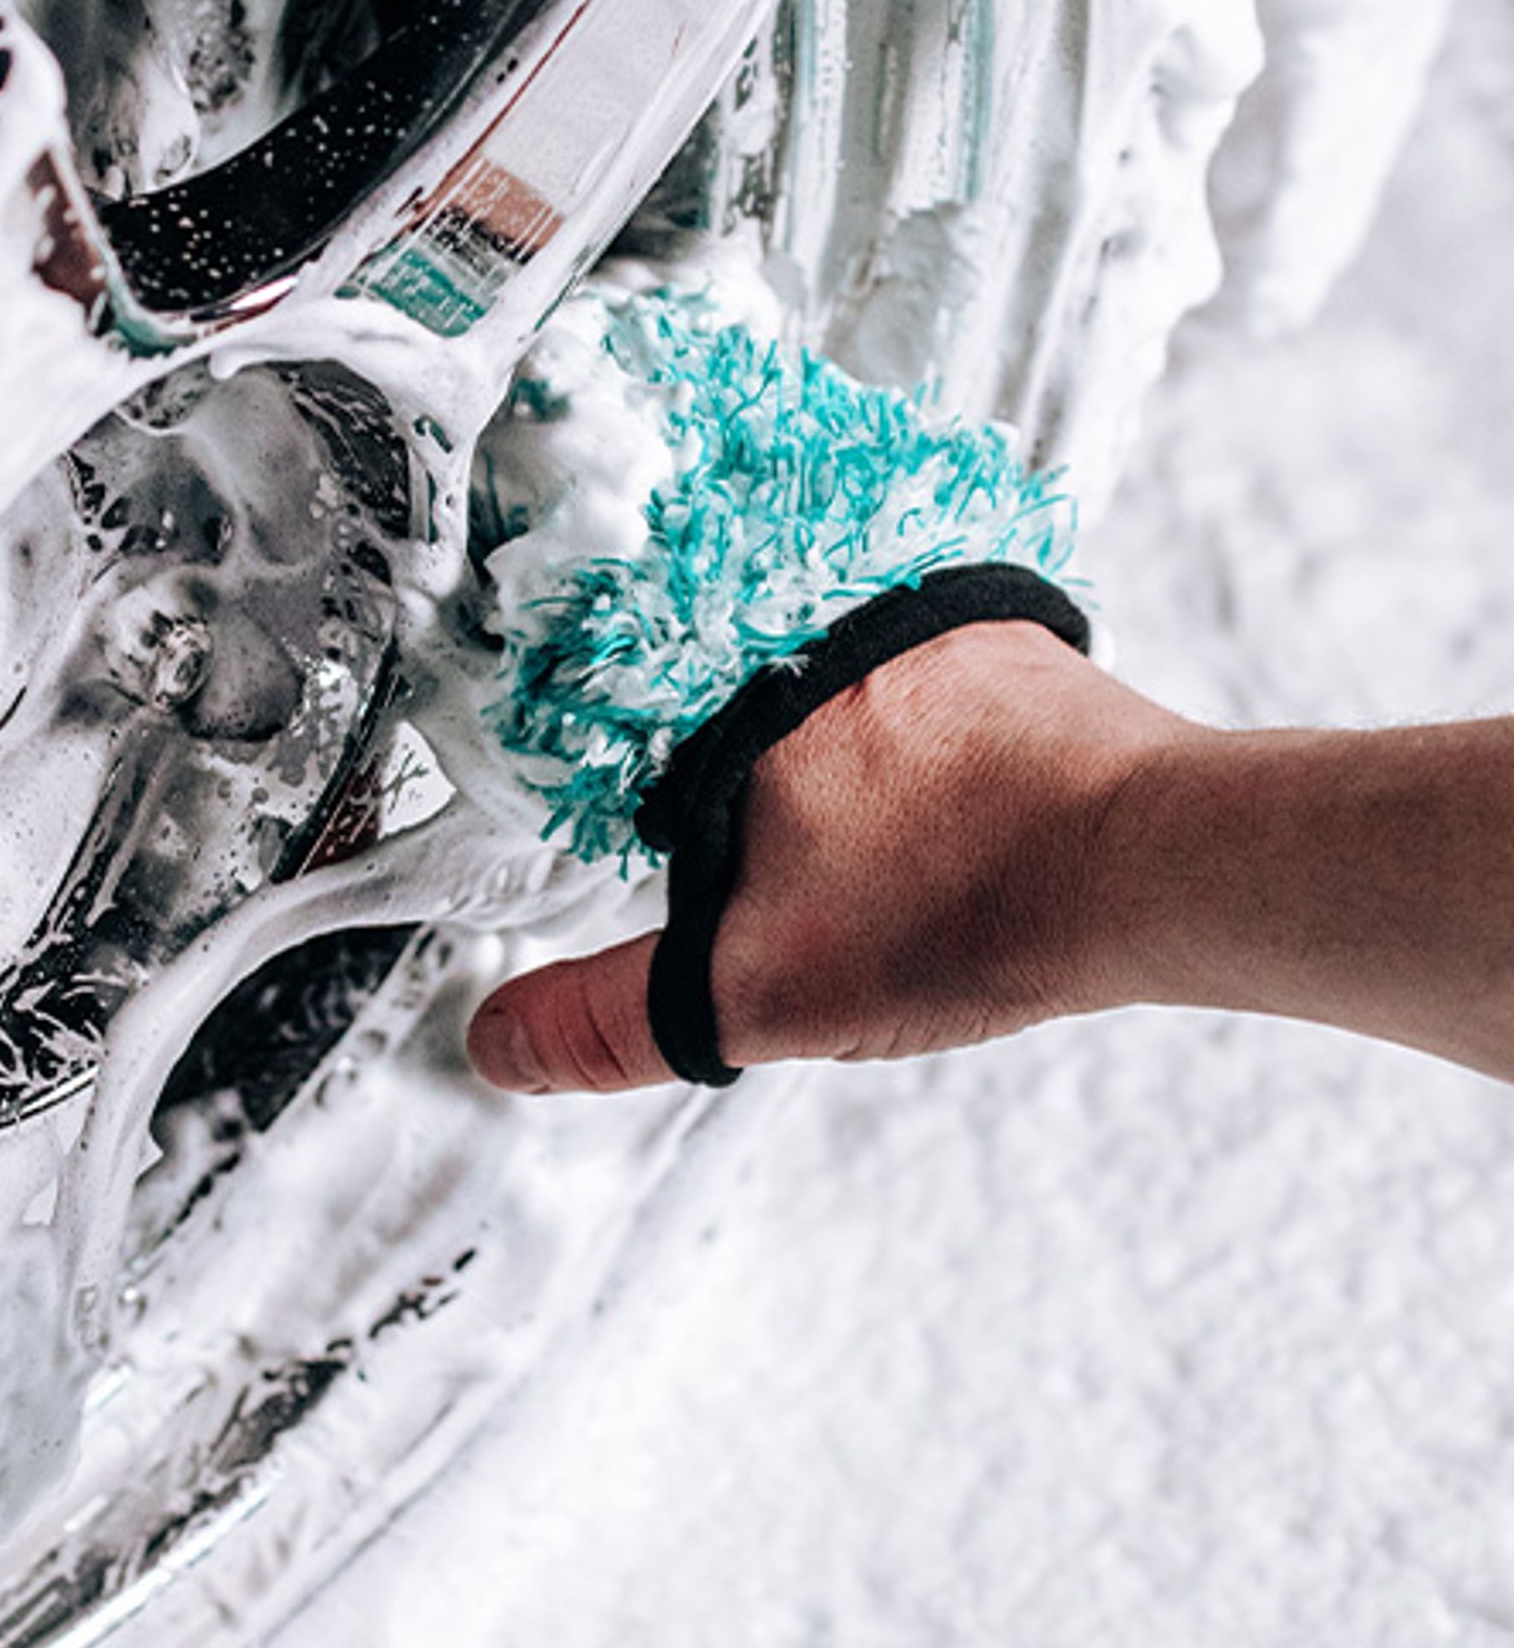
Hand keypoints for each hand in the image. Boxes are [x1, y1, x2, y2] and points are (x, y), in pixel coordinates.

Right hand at [467, 621, 1200, 1093]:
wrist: (1148, 861)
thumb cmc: (965, 900)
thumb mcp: (753, 989)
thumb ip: (612, 1018)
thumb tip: (499, 1043)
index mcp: (723, 690)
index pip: (597, 670)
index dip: (575, 720)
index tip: (579, 764)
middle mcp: (807, 618)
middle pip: (697, 638)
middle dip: (682, 700)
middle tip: (688, 769)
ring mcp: (906, 605)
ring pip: (797, 629)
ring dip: (782, 678)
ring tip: (799, 769)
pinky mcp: (986, 619)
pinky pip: (891, 628)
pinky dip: (875, 673)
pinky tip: (900, 748)